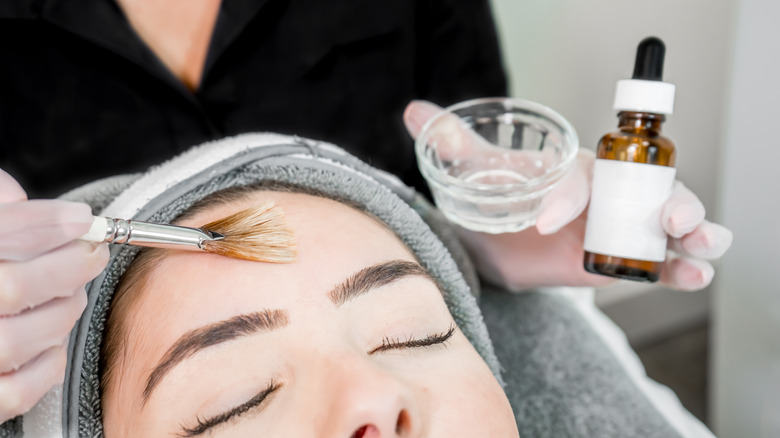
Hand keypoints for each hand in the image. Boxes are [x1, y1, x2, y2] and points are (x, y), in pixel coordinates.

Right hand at [0, 169, 107, 421]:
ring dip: (61, 311)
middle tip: (91, 252)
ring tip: (72, 293)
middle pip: (11, 287)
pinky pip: (17, 391)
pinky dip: (48, 362)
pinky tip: (52, 339)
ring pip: (16, 340)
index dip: (43, 223)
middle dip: (65, 266)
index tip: (82, 218)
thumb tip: (28, 202)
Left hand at [403, 100, 732, 290]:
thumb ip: (454, 146)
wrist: (500, 242)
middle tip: (669, 216)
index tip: (542, 222)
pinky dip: (681, 268)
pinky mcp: (621, 260)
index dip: (567, 197)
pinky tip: (693, 275)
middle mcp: (606, 193)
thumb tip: (416, 113)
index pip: (579, 177)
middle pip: (650, 187)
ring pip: (668, 221)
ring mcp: (619, 227)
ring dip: (690, 229)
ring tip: (697, 242)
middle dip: (666, 198)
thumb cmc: (497, 200)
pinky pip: (659, 263)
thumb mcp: (478, 176)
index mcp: (574, 166)